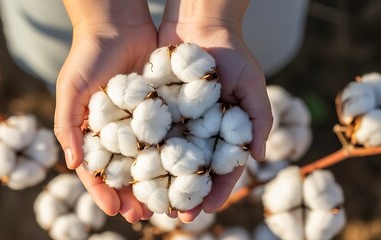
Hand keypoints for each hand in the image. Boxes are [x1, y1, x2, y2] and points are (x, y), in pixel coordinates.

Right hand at [54, 19, 156, 221]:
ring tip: (166, 202)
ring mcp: (139, 121)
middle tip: (145, 216)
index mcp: (92, 131)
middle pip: (125, 171)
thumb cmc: (87, 55)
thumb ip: (68, 125)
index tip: (116, 211)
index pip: (97, 170)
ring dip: (156, 181)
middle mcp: (117, 131)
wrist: (117, 22)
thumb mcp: (71, 89)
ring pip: (149, 158)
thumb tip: (73, 165)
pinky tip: (183, 170)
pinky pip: (166, 134)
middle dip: (133, 194)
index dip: (104, 192)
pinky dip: (172, 153)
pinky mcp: (160, 108)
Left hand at [158, 19, 272, 220]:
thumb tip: (257, 157)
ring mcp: (175, 120)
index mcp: (222, 130)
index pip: (221, 167)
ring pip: (166, 157)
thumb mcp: (252, 84)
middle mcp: (198, 130)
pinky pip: (147, 133)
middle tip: (175, 214)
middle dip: (184, 193)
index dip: (216, 190)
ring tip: (151, 202)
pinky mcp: (154, 107)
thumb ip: (259, 119)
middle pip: (190, 169)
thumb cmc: (232, 53)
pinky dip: (141, 152)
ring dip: (160, 181)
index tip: (207, 209)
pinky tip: (133, 169)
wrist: (200, 22)